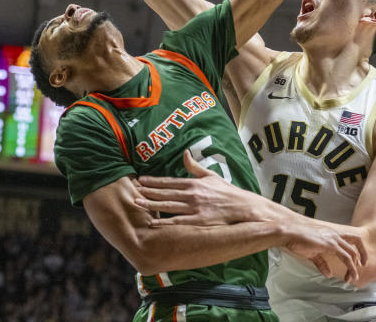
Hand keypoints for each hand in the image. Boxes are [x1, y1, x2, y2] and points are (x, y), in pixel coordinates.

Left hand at [135, 150, 270, 225]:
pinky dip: (165, 222)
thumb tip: (184, 153)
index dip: (154, 181)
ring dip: (151, 204)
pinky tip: (153, 223)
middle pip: (165, 193)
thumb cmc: (227, 192)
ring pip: (168, 206)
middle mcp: (192, 194)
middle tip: (133, 190)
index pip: (169, 182)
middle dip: (148, 191)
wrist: (243, 207)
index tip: (141, 180)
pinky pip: (178, 222)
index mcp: (194, 183)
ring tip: (137, 203)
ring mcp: (194, 208)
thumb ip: (195, 166)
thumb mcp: (211, 175)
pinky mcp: (198, 221)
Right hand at [282, 222, 367, 283]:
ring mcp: (333, 239)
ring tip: (354, 277)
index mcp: (332, 233)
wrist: (290, 231)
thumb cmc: (297, 238)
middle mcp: (335, 234)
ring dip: (354, 268)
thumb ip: (322, 263)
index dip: (358, 249)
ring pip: (352, 254)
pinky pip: (346, 258)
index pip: (351, 239)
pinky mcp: (330, 245)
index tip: (359, 260)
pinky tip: (348, 275)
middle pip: (356, 244)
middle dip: (360, 258)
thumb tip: (328, 273)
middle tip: (360, 268)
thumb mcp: (312, 252)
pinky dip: (350, 268)